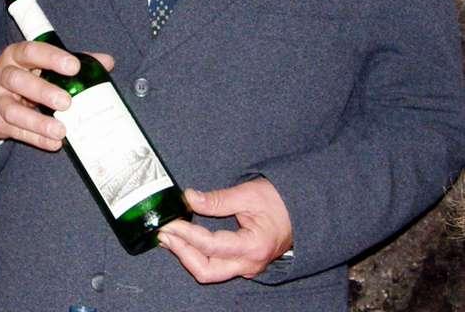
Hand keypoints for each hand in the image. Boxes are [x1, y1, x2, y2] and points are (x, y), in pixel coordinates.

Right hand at [0, 41, 113, 150]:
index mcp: (17, 55)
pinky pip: (15, 131)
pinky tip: (54, 143)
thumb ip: (74, 62)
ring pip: (12, 110)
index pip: (32, 51)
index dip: (52, 58)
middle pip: (18, 80)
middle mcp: (3, 74)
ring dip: (38, 122)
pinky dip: (36, 138)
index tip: (74, 67)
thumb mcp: (45, 65)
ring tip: (61, 131)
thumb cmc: (28, 76)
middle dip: (43, 91)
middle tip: (67, 102)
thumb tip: (107, 62)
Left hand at [158, 178, 291, 282]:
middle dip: (181, 253)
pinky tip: (185, 242)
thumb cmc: (279, 201)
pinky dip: (197, 255)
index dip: (187, 234)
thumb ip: (217, 199)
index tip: (171, 222)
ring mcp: (246, 267)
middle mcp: (249, 263)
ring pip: (210, 272)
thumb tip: (189, 197)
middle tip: (164, 233)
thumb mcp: (248, 194)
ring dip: (187, 256)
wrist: (301, 210)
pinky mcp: (243, 263)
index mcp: (253, 246)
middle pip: (207, 270)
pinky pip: (216, 266)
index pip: (211, 245)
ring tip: (169, 238)